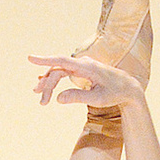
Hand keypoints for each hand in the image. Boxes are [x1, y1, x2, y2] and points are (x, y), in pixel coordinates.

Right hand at [28, 53, 142, 109]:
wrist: (129, 88)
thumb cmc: (115, 93)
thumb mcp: (98, 99)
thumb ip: (78, 97)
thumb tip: (58, 98)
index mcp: (86, 67)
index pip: (62, 61)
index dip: (45, 60)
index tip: (30, 58)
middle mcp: (83, 63)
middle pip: (58, 70)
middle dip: (47, 84)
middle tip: (41, 101)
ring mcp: (82, 66)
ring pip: (60, 72)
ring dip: (50, 84)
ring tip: (42, 100)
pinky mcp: (82, 71)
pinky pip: (65, 73)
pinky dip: (56, 80)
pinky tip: (46, 86)